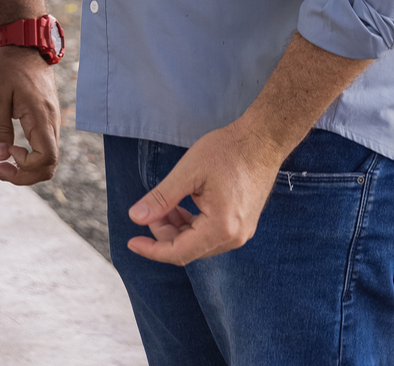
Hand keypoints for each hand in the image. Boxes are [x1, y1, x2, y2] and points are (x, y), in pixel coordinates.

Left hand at [0, 45, 59, 184]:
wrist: (24, 44)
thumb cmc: (8, 67)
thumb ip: (0, 128)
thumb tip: (1, 157)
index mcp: (41, 117)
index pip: (47, 159)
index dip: (25, 166)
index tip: (6, 152)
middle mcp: (52, 122)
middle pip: (49, 166)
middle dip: (23, 176)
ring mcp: (52, 121)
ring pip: (48, 159)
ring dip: (25, 169)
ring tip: (0, 164)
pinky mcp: (47, 119)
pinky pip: (45, 147)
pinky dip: (29, 158)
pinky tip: (11, 151)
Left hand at [126, 120, 282, 263]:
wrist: (261, 140)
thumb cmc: (226, 151)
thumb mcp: (188, 172)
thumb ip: (161, 198)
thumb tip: (136, 217)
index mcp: (221, 228)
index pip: (179, 253)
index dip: (152, 249)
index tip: (132, 241)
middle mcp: (233, 238)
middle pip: (188, 249)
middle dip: (164, 232)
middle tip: (151, 207)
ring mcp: (241, 233)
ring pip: (198, 242)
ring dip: (177, 228)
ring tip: (166, 203)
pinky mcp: (242, 224)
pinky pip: (210, 234)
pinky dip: (191, 224)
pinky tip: (183, 204)